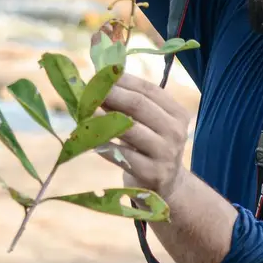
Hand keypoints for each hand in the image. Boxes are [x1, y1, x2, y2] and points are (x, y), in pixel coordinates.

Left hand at [95, 74, 190, 198]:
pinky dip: (102, 144)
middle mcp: (176, 131)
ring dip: (102, 118)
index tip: (100, 76)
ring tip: (83, 111)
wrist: (167, 186)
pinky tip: (87, 138)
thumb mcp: (151, 124)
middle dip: (110, 95)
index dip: (123, 80)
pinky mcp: (152, 173)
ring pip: (129, 128)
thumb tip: (98, 82)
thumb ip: (133, 104)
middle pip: (139, 105)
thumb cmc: (151, 147)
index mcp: (178, 113)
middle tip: (88, 90)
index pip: (149, 89)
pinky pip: (121, 154)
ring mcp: (166, 153)